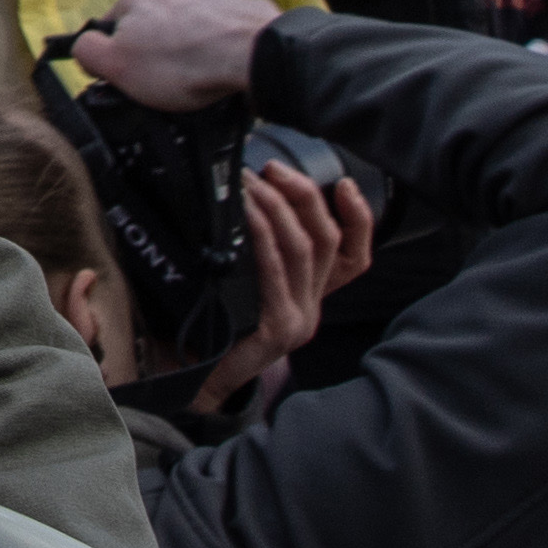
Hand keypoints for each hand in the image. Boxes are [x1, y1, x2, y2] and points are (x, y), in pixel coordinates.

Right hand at [78, 0, 281, 116]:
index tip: (128, 79)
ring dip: (189, 44)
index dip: (115, 56)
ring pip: (188, 24)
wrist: (253, 54)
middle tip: (164, 82)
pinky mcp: (240, 8)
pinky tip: (225, 65)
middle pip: (151, 23)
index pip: (110, 26)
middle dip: (155, 48)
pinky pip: (222, 28)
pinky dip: (220, 44)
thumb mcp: (118, 67)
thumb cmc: (182, 63)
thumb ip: (89, 52)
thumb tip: (82, 47)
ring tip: (198, 76)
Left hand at [187, 161, 376, 407]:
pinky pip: (276, 271)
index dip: (359, 218)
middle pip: (328, 241)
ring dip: (279, 207)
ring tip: (255, 181)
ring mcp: (297, 321)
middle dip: (305, 196)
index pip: (353, 255)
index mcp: (308, 296)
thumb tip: (251, 189)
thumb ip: (254, 248)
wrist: (187, 380)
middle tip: (274, 168)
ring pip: (305, 250)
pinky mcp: (277, 330)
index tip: (346, 183)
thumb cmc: (208, 323)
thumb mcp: (240, 280)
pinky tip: (249, 213)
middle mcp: (310, 308)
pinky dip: (264, 235)